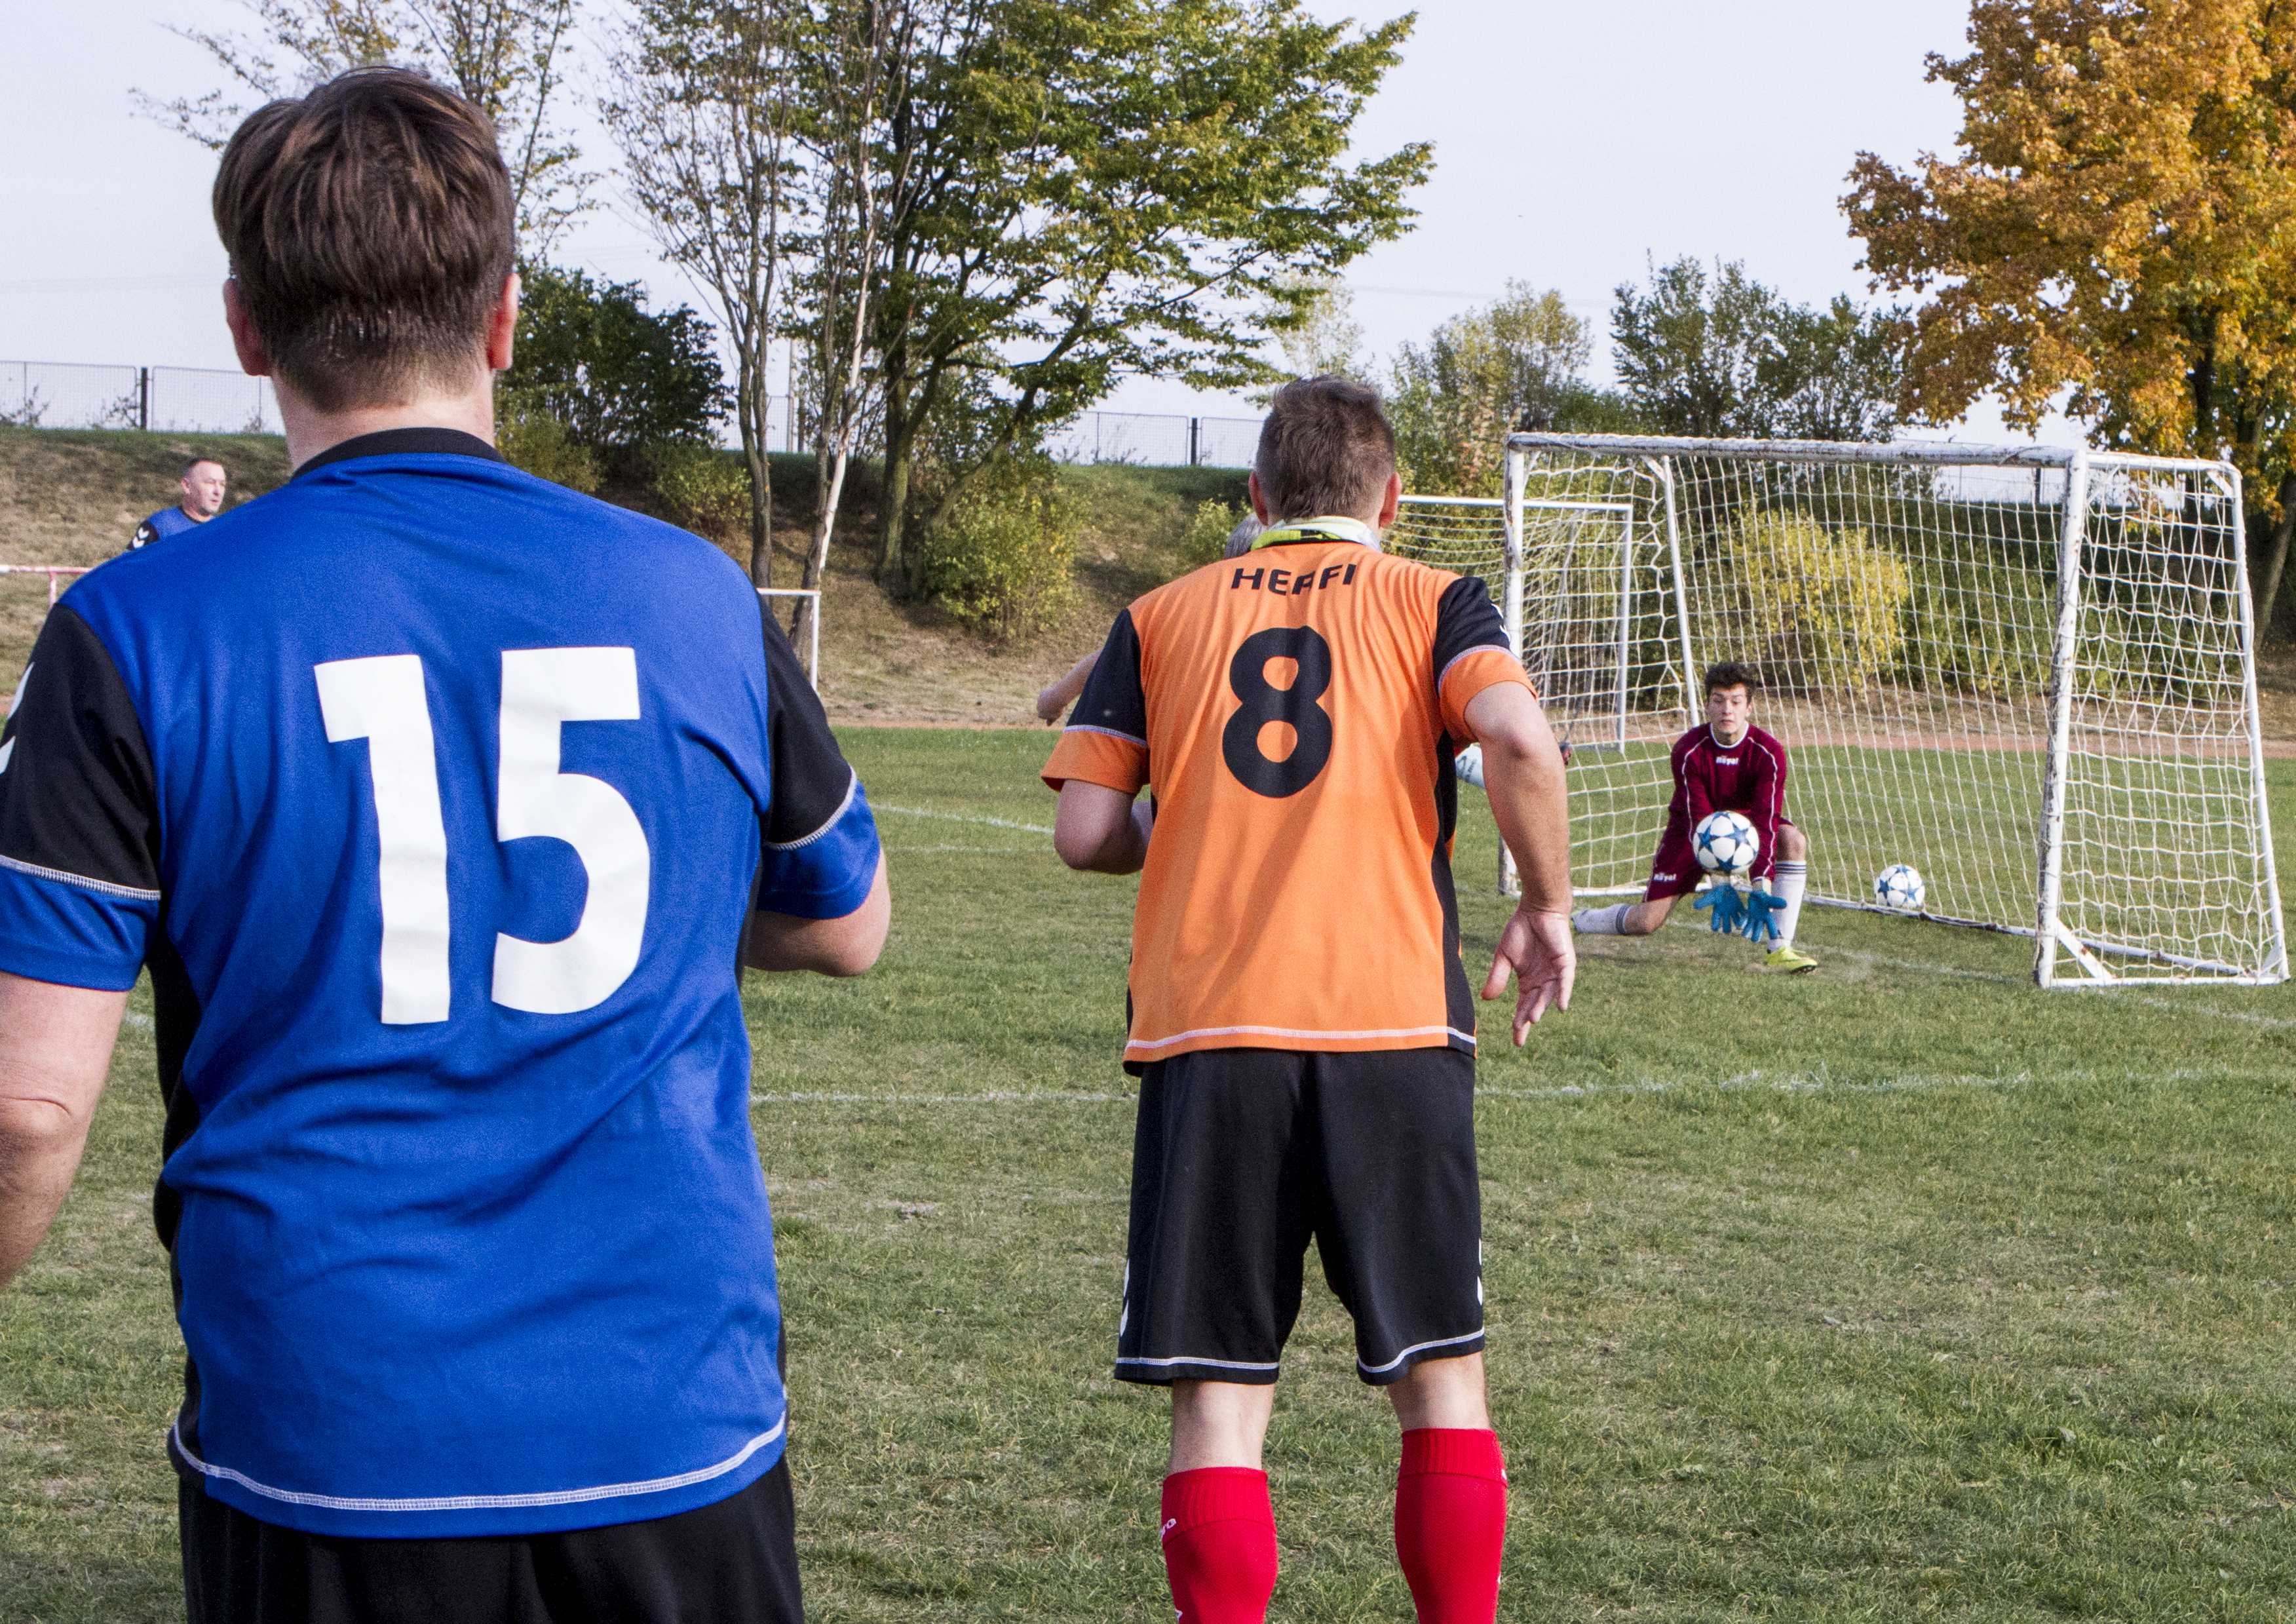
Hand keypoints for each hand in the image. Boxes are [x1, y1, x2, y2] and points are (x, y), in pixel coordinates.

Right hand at [1035, 686, 1064, 723]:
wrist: (1058, 697)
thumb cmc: (1057, 708)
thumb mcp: (1055, 716)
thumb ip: (1050, 720)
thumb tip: (1048, 725)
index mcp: (1040, 715)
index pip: (1042, 716)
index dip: (1048, 714)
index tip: (1054, 712)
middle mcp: (1038, 707)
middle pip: (1042, 708)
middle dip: (1047, 707)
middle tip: (1056, 706)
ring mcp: (1039, 700)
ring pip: (1043, 701)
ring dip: (1048, 701)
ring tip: (1056, 701)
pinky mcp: (1041, 693)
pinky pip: (1045, 695)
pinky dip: (1049, 695)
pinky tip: (1054, 695)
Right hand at [1481, 906, 1574, 1045]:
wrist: (1536, 909)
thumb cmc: (1521, 930)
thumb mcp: (1503, 957)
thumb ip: (1497, 977)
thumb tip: (1486, 999)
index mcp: (1529, 981)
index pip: (1524, 1006)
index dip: (1520, 1022)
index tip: (1516, 1041)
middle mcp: (1544, 981)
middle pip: (1535, 1005)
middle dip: (1527, 1019)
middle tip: (1519, 1035)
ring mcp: (1556, 973)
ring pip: (1549, 996)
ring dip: (1541, 1007)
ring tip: (1531, 1019)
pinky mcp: (1565, 962)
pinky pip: (1565, 981)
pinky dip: (1564, 993)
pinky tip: (1561, 1006)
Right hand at [1693, 884, 1745, 934]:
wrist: (1724, 884)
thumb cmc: (1716, 891)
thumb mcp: (1710, 897)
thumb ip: (1703, 902)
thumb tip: (1694, 906)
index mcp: (1717, 912)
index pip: (1716, 923)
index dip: (1715, 927)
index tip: (1716, 928)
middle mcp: (1725, 913)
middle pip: (1726, 926)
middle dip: (1727, 929)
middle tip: (1727, 929)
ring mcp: (1732, 910)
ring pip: (1736, 921)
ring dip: (1737, 924)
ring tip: (1738, 925)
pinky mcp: (1739, 905)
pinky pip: (1743, 913)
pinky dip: (1744, 916)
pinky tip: (1744, 917)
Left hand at [1739, 889, 1785, 941]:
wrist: (1757, 895)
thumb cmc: (1765, 898)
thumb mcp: (1769, 900)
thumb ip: (1775, 902)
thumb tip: (1785, 904)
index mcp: (1768, 917)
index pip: (1771, 926)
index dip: (1773, 932)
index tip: (1774, 938)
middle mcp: (1760, 920)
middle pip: (1759, 931)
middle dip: (1756, 935)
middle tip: (1754, 939)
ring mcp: (1753, 919)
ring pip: (1750, 928)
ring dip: (1747, 931)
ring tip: (1744, 935)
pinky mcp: (1746, 915)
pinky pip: (1743, 920)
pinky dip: (1741, 923)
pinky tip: (1739, 925)